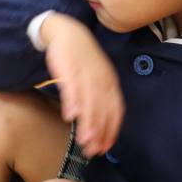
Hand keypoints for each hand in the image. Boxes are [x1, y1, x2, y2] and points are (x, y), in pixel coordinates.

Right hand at [38, 13, 124, 156]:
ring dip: (87, 122)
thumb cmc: (81, 59)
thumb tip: (99, 124)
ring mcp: (85, 73)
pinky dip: (72, 101)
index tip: (104, 147)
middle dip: (98, 132)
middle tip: (92, 150)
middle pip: (102, 109)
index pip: (115, 110)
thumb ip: (99, 99)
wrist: (67, 31)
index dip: (111, 130)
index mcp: (110, 83)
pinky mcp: (68, 67)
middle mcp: (101, 79)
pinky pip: (71, 86)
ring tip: (83, 139)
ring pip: (89, 101)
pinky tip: (70, 115)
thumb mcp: (96, 77)